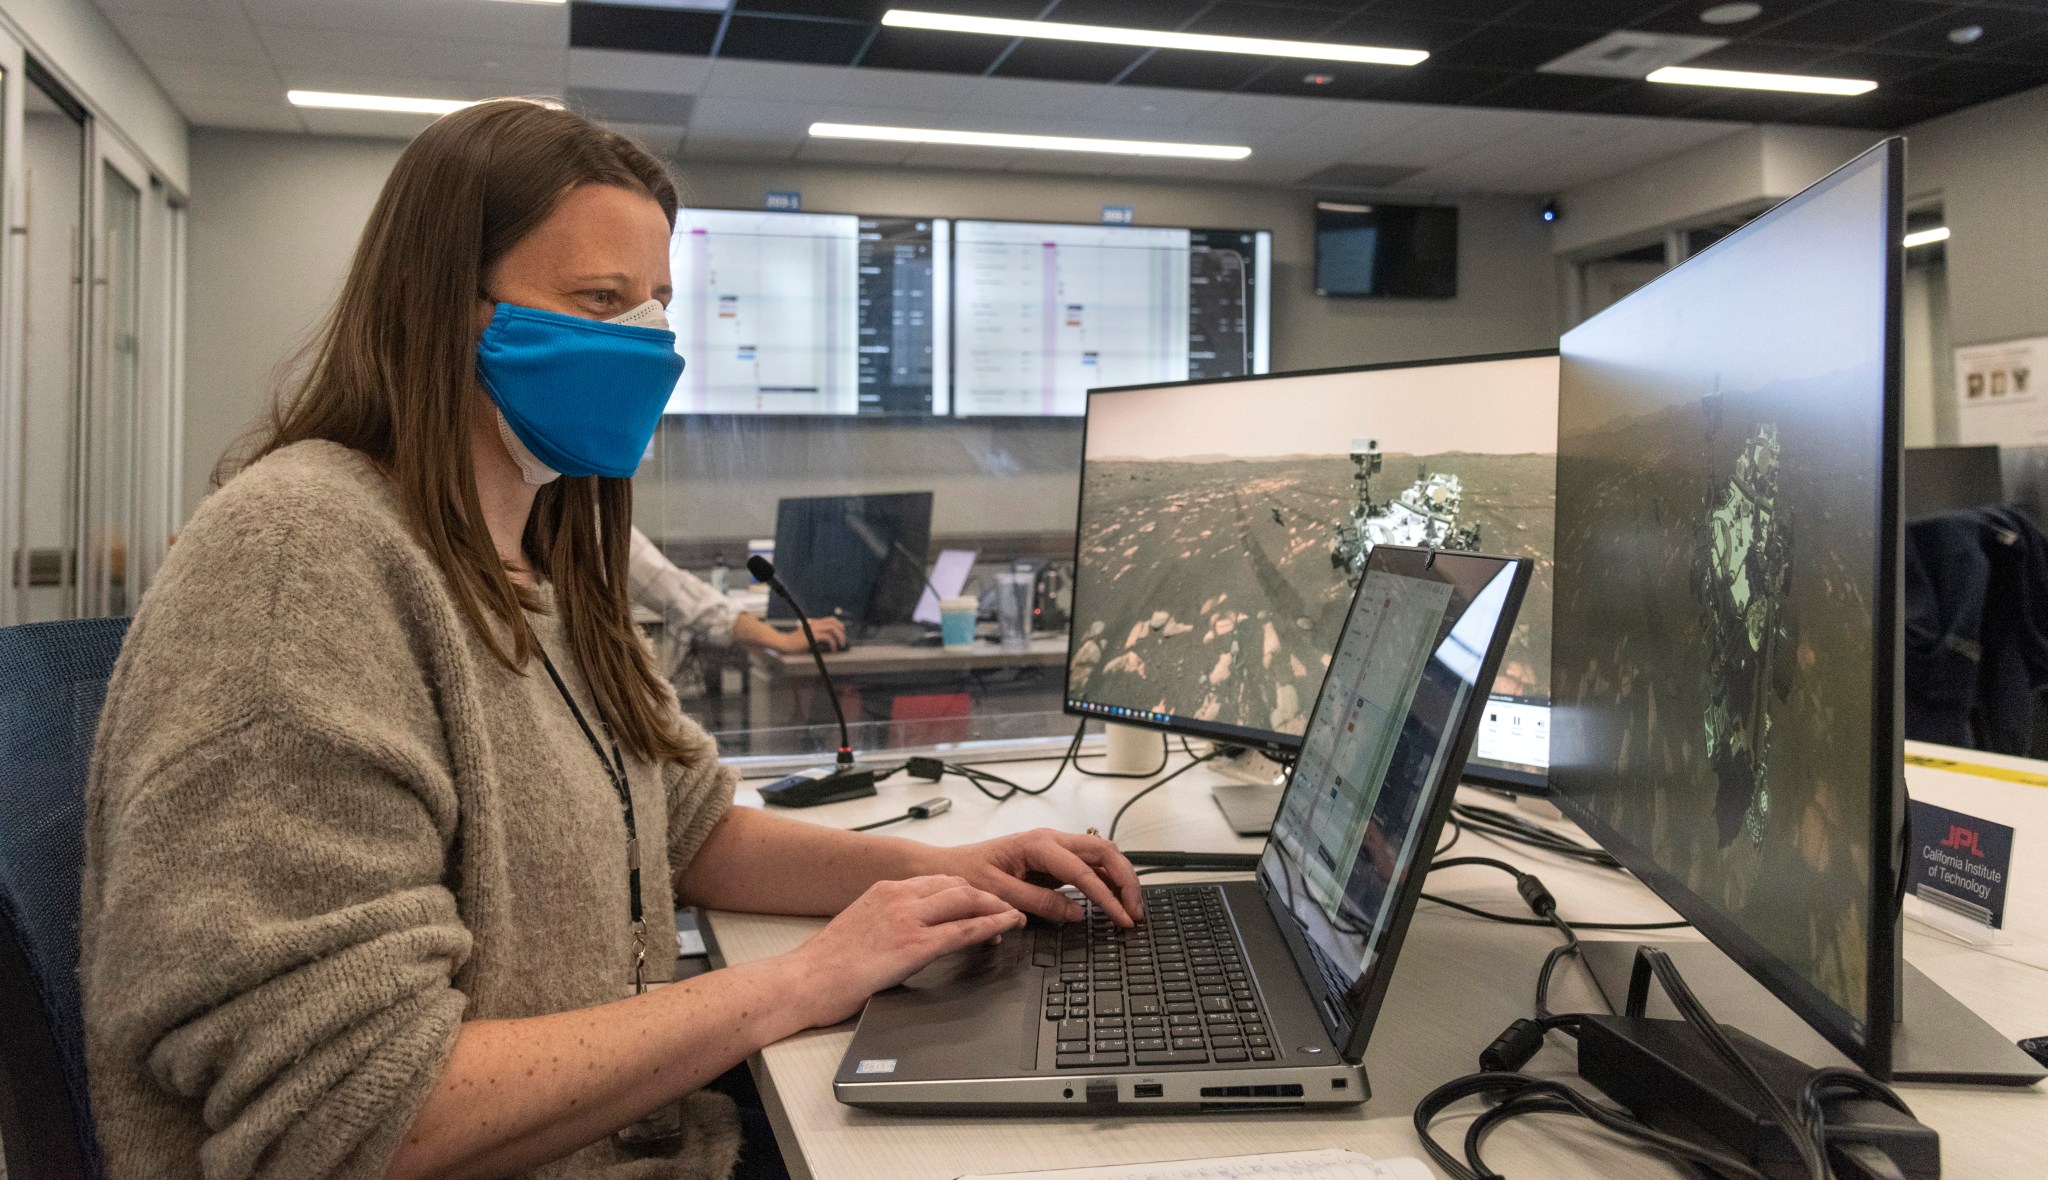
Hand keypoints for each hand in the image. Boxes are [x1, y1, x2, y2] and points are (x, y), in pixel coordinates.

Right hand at [779, 617, 845, 652]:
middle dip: (841, 632)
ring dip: (839, 637)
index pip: (830, 619)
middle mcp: (815, 623)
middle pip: (833, 623)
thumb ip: (816, 634)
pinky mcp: (813, 635)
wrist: (786, 643)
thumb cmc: (795, 642)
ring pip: (832, 629)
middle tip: (843, 641)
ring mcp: (814, 628)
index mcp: (814, 623)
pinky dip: (833, 643)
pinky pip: (828, 637)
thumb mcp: (807, 635)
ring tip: (840, 645)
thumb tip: (828, 639)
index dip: (839, 625)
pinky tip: (833, 649)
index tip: (842, 632)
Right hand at [782, 875, 1023, 1026]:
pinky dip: (992, 925)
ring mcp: (908, 919)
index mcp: (884, 890)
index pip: (937, 881)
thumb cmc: (824, 965)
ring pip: (967, 900)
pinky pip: (964, 930)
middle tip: (1005, 908)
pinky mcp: (914, 945)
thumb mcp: (858, 928)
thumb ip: (885, 923)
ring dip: (997, 907)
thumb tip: (902, 935)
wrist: (804, 980)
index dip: (965, 892)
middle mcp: (899, 897)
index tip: (979, 902)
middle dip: (987, 895)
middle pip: (958, 885)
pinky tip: (1007, 927)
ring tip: (1015, 917)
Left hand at [931, 829, 1144, 927]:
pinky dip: (1108, 881)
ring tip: (1130, 909)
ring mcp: (1056, 848)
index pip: (1084, 871)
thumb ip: (1040, 903)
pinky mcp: (1055, 859)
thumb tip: (1076, 913)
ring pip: (1102, 855)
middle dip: (1126, 881)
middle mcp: (1052, 840)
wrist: (950, 865)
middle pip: (1105, 852)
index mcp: (1039, 844)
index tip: (1121, 919)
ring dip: (1121, 880)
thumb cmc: (968, 874)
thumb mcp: (1000, 894)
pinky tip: (1114, 900)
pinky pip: (1090, 865)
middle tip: (1135, 913)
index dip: (1107, 897)